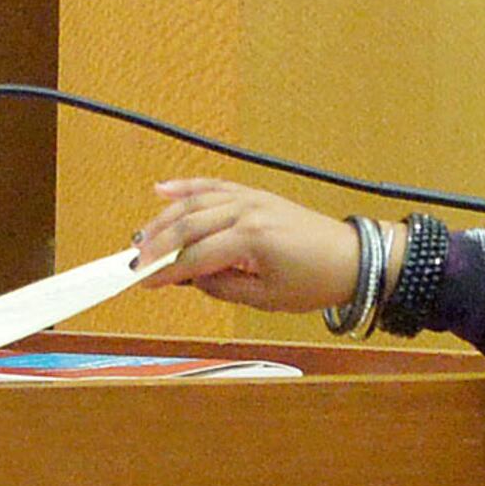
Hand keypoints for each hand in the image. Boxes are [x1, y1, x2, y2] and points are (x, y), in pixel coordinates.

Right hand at [129, 178, 363, 312]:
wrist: (351, 259)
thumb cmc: (315, 280)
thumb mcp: (266, 299)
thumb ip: (222, 287)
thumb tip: (190, 278)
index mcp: (252, 240)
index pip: (194, 257)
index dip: (165, 271)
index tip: (142, 281)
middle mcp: (247, 212)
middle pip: (187, 226)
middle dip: (156, 245)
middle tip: (134, 262)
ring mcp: (250, 199)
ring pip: (194, 203)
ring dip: (163, 219)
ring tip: (140, 237)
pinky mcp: (254, 194)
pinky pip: (213, 186)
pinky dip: (186, 187)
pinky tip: (161, 190)